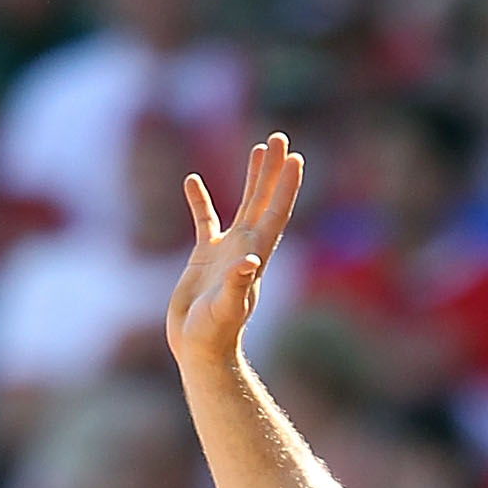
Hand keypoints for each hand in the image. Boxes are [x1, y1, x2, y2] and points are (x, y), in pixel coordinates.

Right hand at [169, 137, 305, 373]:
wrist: (199, 350)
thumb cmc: (214, 334)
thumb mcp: (226, 309)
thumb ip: (238, 285)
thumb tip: (248, 259)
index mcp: (254, 256)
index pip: (274, 214)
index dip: (285, 187)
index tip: (294, 158)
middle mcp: (245, 248)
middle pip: (264, 201)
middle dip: (272, 170)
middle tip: (279, 137)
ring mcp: (226, 251)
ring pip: (243, 204)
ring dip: (252, 177)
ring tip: (258, 148)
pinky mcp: (205, 257)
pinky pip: (204, 220)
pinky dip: (200, 200)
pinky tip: (192, 181)